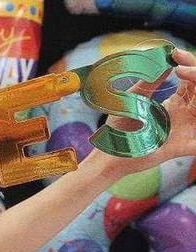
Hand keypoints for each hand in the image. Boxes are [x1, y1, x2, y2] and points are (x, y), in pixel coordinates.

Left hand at [97, 49, 195, 178]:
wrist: (109, 152)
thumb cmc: (120, 127)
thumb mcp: (135, 98)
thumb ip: (150, 81)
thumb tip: (165, 62)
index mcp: (177, 103)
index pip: (193, 80)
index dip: (189, 64)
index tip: (175, 54)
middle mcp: (186, 115)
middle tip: (181, 68)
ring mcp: (187, 130)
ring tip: (189, 76)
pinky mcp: (183, 147)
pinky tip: (194, 125)